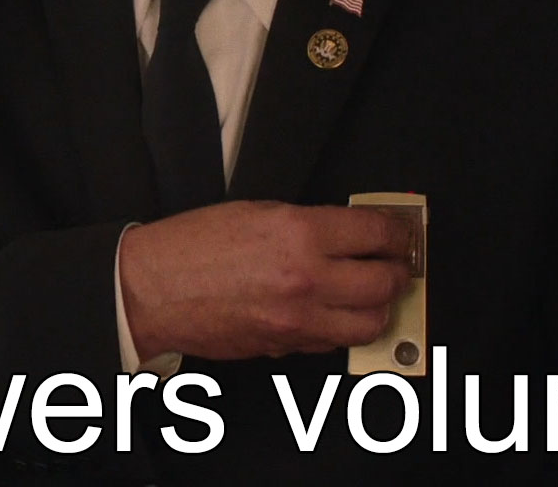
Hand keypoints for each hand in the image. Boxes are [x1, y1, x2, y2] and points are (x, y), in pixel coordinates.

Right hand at [118, 200, 411, 361]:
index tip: (401, 233)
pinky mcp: (286, 345)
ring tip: (373, 291)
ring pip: (370, 323)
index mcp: (300, 233)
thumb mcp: (260, 211)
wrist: (155, 287)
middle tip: (396, 262)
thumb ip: (309, 222)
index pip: (375, 233)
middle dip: (397, 271)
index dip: (397, 232)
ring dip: (378, 306)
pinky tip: (336, 310)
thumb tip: (348, 232)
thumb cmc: (196, 244)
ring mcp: (298, 318)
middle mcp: (306, 278)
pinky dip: (343, 327)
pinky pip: (334, 342)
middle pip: (384, 282)